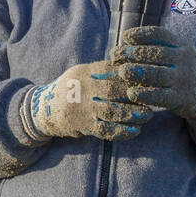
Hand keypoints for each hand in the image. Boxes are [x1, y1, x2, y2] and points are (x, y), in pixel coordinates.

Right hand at [18, 59, 155, 141]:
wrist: (43, 110)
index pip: (112, 71)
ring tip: (147, 115)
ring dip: (131, 114)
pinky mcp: (81, 125)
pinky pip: (104, 129)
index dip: (131, 75)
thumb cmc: (71, 88)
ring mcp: (81, 108)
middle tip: (152, 98)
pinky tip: (134, 131)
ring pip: (111, 111)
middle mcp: (81, 88)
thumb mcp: (82, 73)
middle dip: (135, 95)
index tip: (149, 78)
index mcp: (84, 72)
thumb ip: (103, 70)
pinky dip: (121, 131)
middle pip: (113, 90)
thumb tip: (131, 65)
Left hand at [111, 26, 195, 122]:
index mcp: (182, 45)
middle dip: (133, 53)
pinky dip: (145, 94)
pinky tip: (131, 92)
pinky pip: (160, 95)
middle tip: (115, 55)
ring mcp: (184, 79)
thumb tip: (125, 42)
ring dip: (137, 71)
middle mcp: (185, 60)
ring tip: (121, 71)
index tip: (125, 37)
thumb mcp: (177, 54)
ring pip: (158, 74)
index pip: (161, 34)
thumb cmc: (181, 71)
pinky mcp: (180, 98)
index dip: (141, 34)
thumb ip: (158, 47)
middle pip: (156, 53)